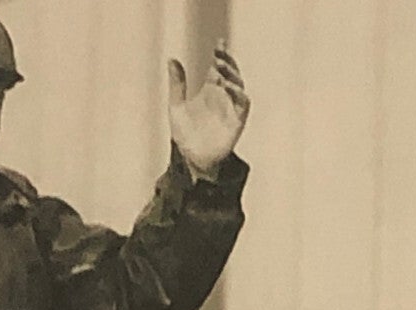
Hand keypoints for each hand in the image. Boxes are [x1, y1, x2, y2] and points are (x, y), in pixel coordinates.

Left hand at [168, 42, 249, 177]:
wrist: (192, 159)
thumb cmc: (184, 136)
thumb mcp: (176, 106)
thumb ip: (177, 84)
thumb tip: (172, 59)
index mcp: (209, 92)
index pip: (218, 68)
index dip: (220, 54)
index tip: (219, 42)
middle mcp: (222, 98)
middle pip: (230, 73)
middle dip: (227, 61)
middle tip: (218, 51)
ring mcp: (230, 109)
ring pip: (238, 85)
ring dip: (232, 74)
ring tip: (220, 65)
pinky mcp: (236, 122)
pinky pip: (243, 104)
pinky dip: (238, 93)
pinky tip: (227, 85)